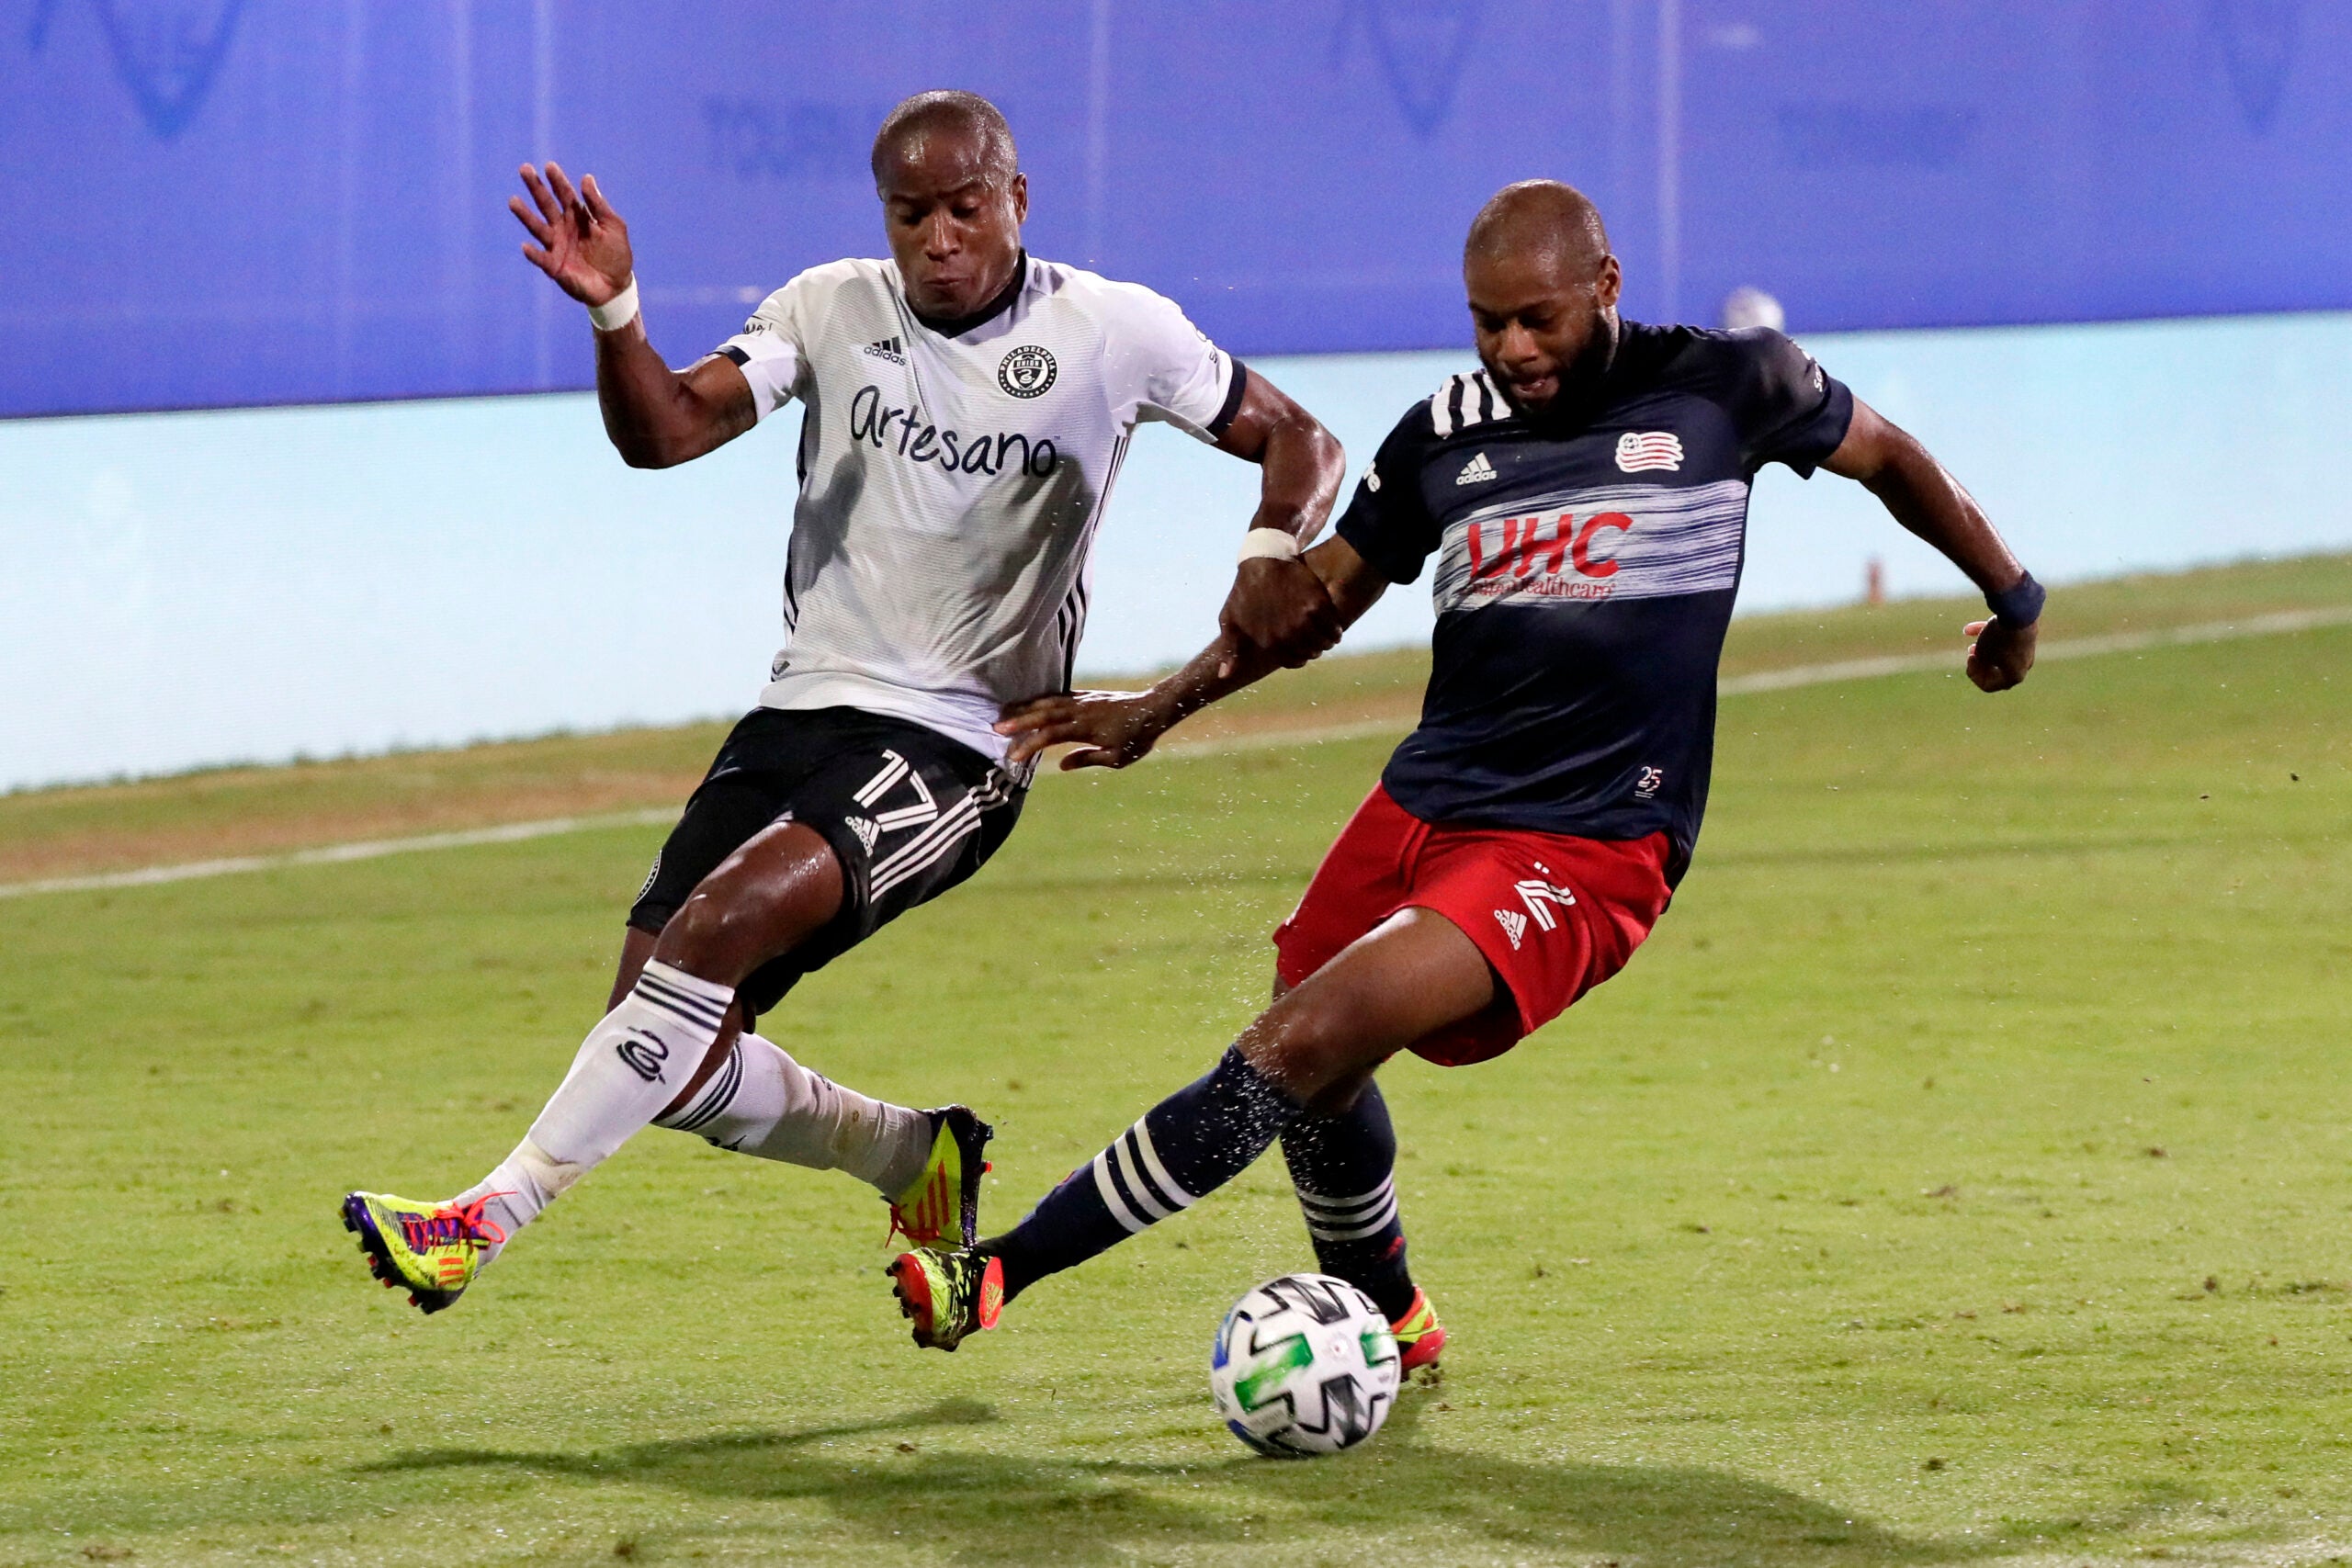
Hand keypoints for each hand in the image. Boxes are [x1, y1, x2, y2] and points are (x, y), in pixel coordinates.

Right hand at [509, 162, 632, 306]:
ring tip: (513, 201)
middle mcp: (562, 228)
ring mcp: (556, 246)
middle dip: (536, 188)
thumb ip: (598, 205)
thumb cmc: (615, 255)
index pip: (565, 195)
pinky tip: (525, 246)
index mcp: (578, 217)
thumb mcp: (613, 226)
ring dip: (526, 215)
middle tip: (524, 169)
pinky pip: (542, 259)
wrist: (616, 286)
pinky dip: (533, 254)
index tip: (549, 166)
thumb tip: (586, 178)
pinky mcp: (554, 267)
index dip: (558, 181)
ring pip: (538, 228)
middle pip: (547, 205)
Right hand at [996, 689, 1175, 769]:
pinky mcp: (1085, 696)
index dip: (1029, 744)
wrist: (1154, 709)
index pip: (1049, 735)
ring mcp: (1081, 700)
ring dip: (1024, 707)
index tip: (1014, 755)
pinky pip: (1057, 696)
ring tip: (1004, 713)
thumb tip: (1062, 764)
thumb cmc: (1137, 738)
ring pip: (1047, 702)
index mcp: (1084, 728)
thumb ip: (1088, 759)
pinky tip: (1029, 703)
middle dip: (1018, 721)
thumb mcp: (1117, 757)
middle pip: (1042, 714)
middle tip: (995, 728)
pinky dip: (1040, 699)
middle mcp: (1079, 711)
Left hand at [1217, 555, 1340, 676]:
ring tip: (1329, 636)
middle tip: (1317, 642)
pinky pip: (1334, 626)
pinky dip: (1337, 629)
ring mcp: (1303, 619)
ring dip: (1328, 641)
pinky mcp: (1317, 604)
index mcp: (1268, 642)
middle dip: (1315, 649)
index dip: (1300, 657)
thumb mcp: (1230, 620)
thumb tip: (1222, 677)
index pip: (1294, 661)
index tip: (1303, 649)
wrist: (1263, 558)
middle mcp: (1286, 634)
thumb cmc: (1244, 591)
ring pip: (1325, 642)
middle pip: (1312, 652)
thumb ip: (1229, 650)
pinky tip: (1335, 626)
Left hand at [1962, 617, 2035, 691]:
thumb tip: (1984, 663)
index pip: (1989, 685)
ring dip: (1984, 651)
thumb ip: (1981, 664)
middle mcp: (2024, 666)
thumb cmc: (1999, 638)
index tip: (1969, 659)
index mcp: (2014, 676)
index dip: (1973, 675)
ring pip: (2000, 654)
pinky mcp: (2026, 636)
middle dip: (1980, 664)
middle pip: (1996, 671)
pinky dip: (1990, 636)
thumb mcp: (1983, 654)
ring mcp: (2026, 651)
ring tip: (1971, 644)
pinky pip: (2006, 640)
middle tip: (1970, 654)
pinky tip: (1969, 629)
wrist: (2020, 613)